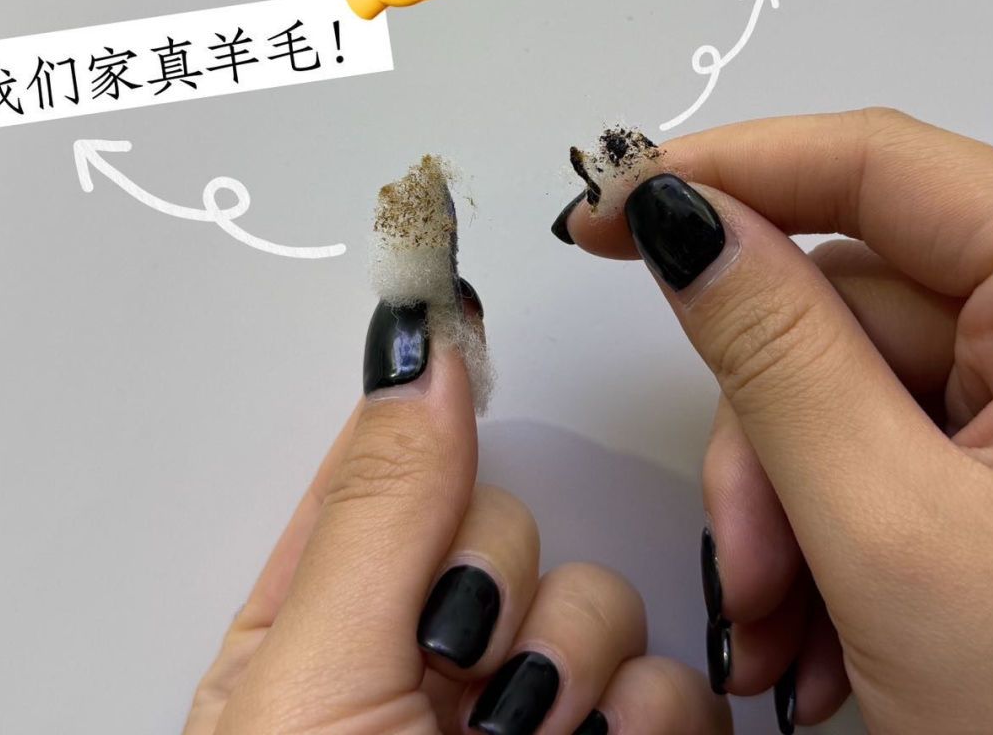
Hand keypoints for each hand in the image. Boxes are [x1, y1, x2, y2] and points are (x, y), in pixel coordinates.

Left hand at [184, 282, 728, 734]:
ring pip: (603, 599)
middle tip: (461, 672)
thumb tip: (413, 348)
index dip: (426, 399)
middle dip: (506, 589)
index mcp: (317, 637)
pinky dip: (654, 717)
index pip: (390, 473)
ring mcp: (530, 717)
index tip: (456, 300)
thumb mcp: (317, 680)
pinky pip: (675, 683)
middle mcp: (429, 668)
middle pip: (515, 525)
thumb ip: (380, 512)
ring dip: (575, 663)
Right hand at [556, 109, 992, 733]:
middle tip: (737, 559)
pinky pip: (899, 455)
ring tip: (782, 630)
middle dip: (770, 437)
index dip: (731, 170)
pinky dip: (836, 537)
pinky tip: (824, 636)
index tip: (612, 204)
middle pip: (859, 305)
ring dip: (790, 509)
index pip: (885, 168)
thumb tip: (684, 223)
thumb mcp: (897, 538)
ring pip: (861, 393)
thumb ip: (776, 356)